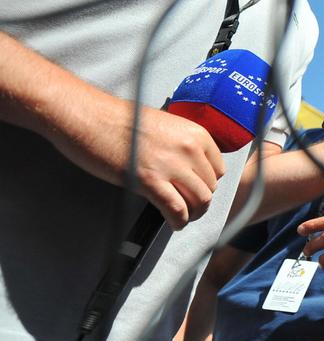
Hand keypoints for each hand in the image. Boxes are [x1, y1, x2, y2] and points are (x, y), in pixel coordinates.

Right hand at [51, 95, 224, 229]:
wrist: (88, 117)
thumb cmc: (118, 119)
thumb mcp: (164, 125)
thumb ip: (181, 145)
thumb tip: (188, 167)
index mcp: (195, 133)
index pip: (218, 169)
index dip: (207, 183)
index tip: (196, 188)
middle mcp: (189, 148)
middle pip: (210, 187)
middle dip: (199, 199)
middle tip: (187, 204)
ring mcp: (171, 165)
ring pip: (199, 201)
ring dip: (192, 213)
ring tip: (181, 217)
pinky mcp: (149, 180)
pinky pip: (176, 209)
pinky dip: (178, 221)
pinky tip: (174, 223)